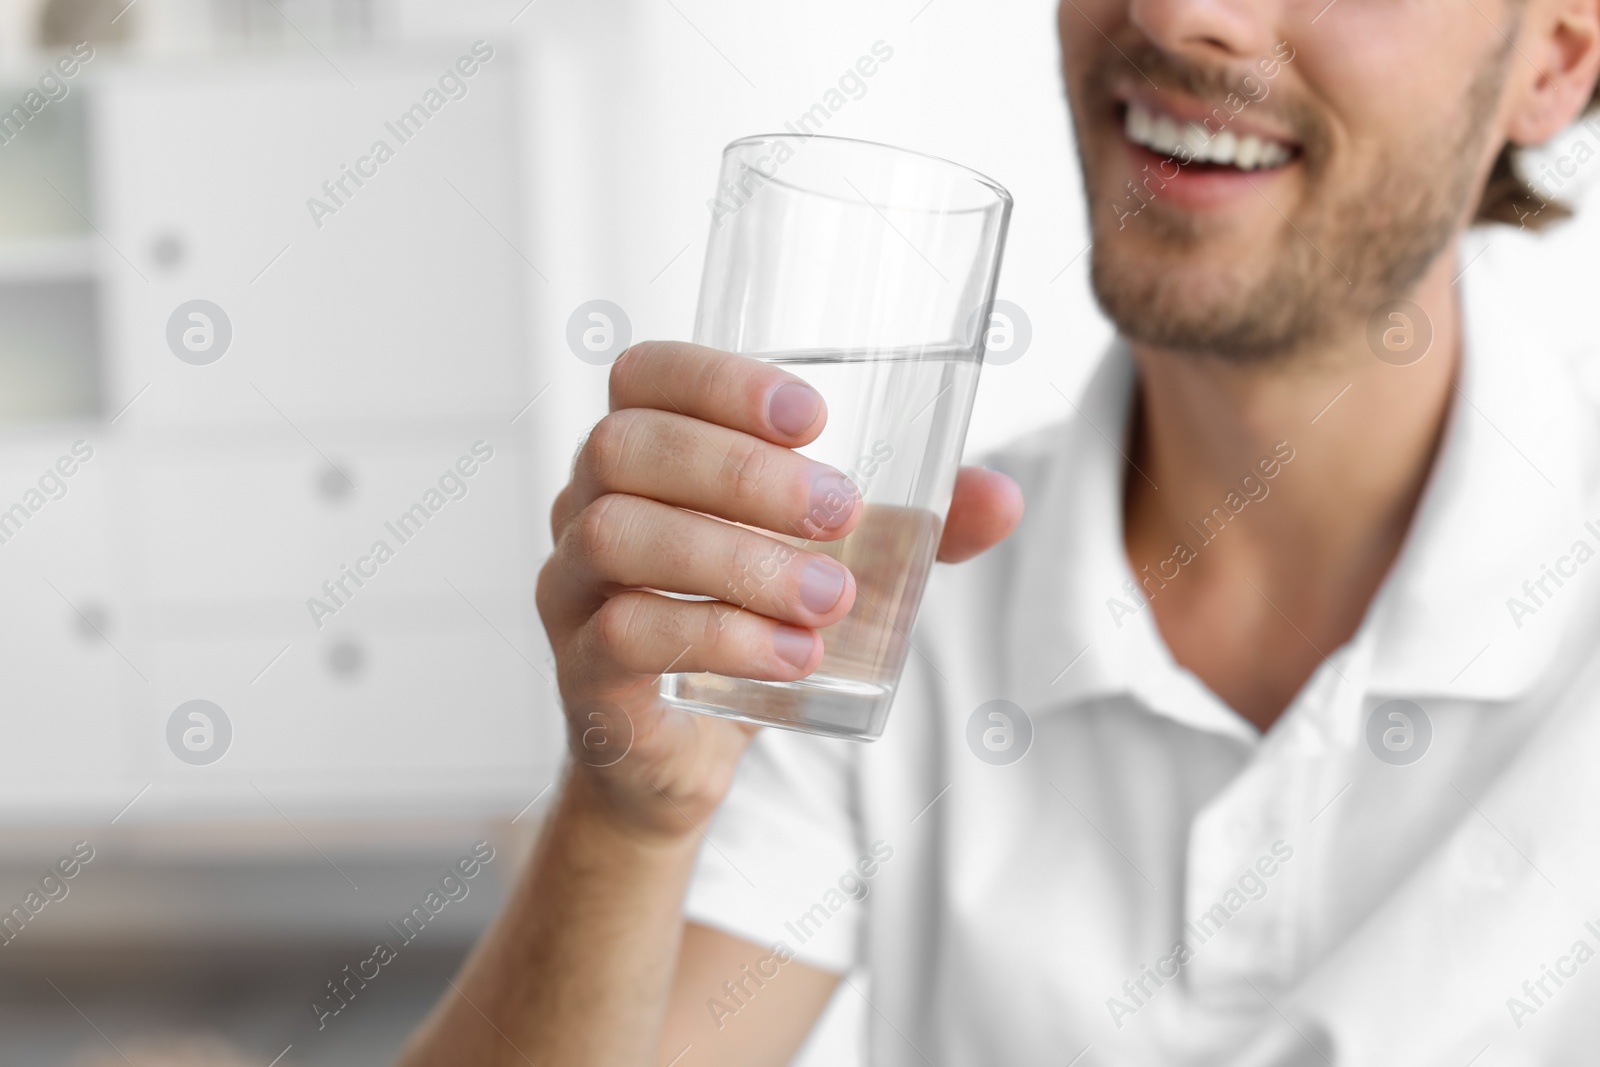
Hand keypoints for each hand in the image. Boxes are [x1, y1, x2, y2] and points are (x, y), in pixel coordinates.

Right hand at [537, 341, 1022, 838]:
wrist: (682, 751)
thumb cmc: (747, 624)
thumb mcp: (832, 566)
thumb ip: (909, 530)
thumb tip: (1004, 497)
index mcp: (644, 455)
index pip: (645, 374)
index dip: (718, 378)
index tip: (813, 416)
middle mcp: (588, 505)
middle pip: (627, 446)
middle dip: (740, 470)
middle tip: (839, 510)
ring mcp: (573, 587)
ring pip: (621, 535)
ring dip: (739, 560)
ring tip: (830, 598)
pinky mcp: (583, 670)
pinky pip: (627, 633)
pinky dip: (720, 636)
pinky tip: (795, 657)